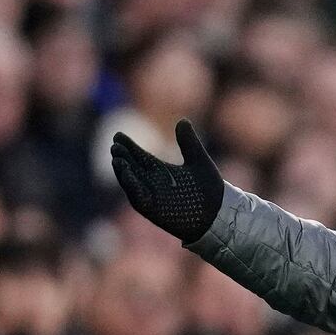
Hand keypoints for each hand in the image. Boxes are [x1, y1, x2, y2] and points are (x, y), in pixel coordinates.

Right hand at [110, 118, 223, 243]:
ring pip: (131, 182)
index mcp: (160, 170)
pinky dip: (132, 188)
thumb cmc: (210, 189)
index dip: (128, 146)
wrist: (220, 214)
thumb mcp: (199, 161)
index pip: (139, 156)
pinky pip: (138, 198)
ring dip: (123, 172)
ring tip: (117, 159)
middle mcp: (152, 183)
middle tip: (116, 146)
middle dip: (122, 157)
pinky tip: (128, 176)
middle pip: (132, 167)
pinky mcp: (154, 210)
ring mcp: (152, 196)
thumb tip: (183, 120)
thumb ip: (189, 142)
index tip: (118, 135)